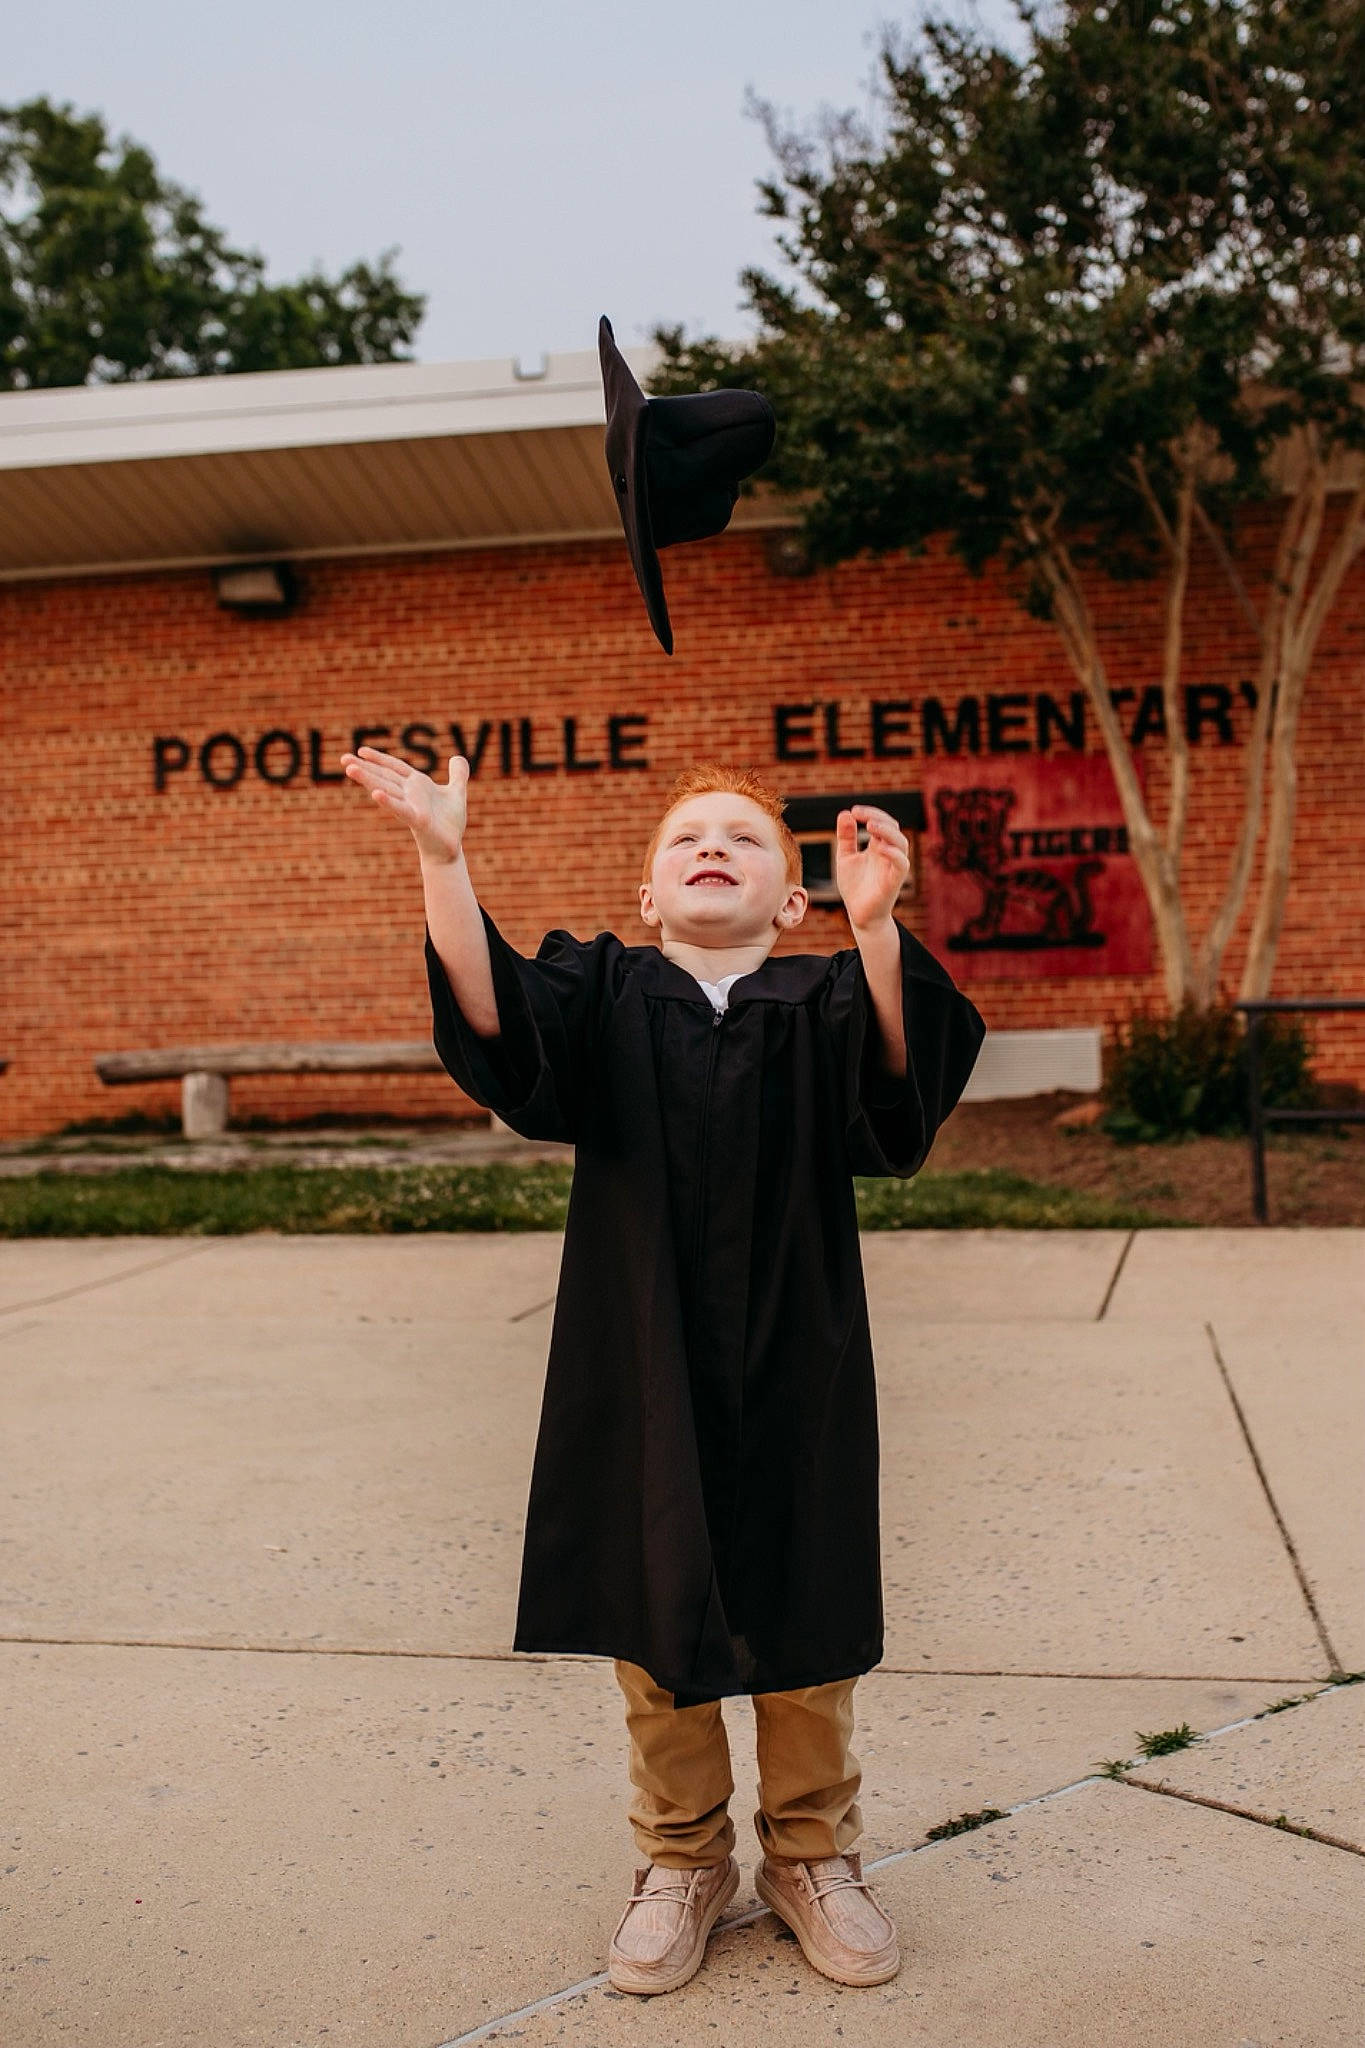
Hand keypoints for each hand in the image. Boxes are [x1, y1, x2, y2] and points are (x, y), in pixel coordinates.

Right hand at [340, 746, 469, 864]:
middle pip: (384, 776)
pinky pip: (402, 810)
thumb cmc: (449, 823)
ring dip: (368, 779)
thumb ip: (458, 775)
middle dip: (364, 767)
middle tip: (343, 759)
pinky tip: (376, 794)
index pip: (395, 767)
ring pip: (387, 789)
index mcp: (417, 785)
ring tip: (350, 769)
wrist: (449, 849)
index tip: (360, 751)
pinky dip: (389, 802)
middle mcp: (410, 794)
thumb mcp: (457, 793)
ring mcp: (412, 807)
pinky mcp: (418, 821)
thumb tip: (458, 757)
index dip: (379, 758)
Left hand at [835, 805, 909, 930]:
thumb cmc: (855, 886)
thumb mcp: (845, 858)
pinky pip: (902, 864)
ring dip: (887, 832)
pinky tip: (879, 847)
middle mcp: (888, 853)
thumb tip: (845, 813)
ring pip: (901, 843)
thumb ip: (846, 837)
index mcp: (877, 846)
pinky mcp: (894, 881)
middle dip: (879, 817)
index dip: (870, 813)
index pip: (881, 822)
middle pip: (893, 828)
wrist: (859, 914)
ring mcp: (893, 866)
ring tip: (870, 826)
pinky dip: (894, 854)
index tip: (854, 811)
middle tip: (860, 815)